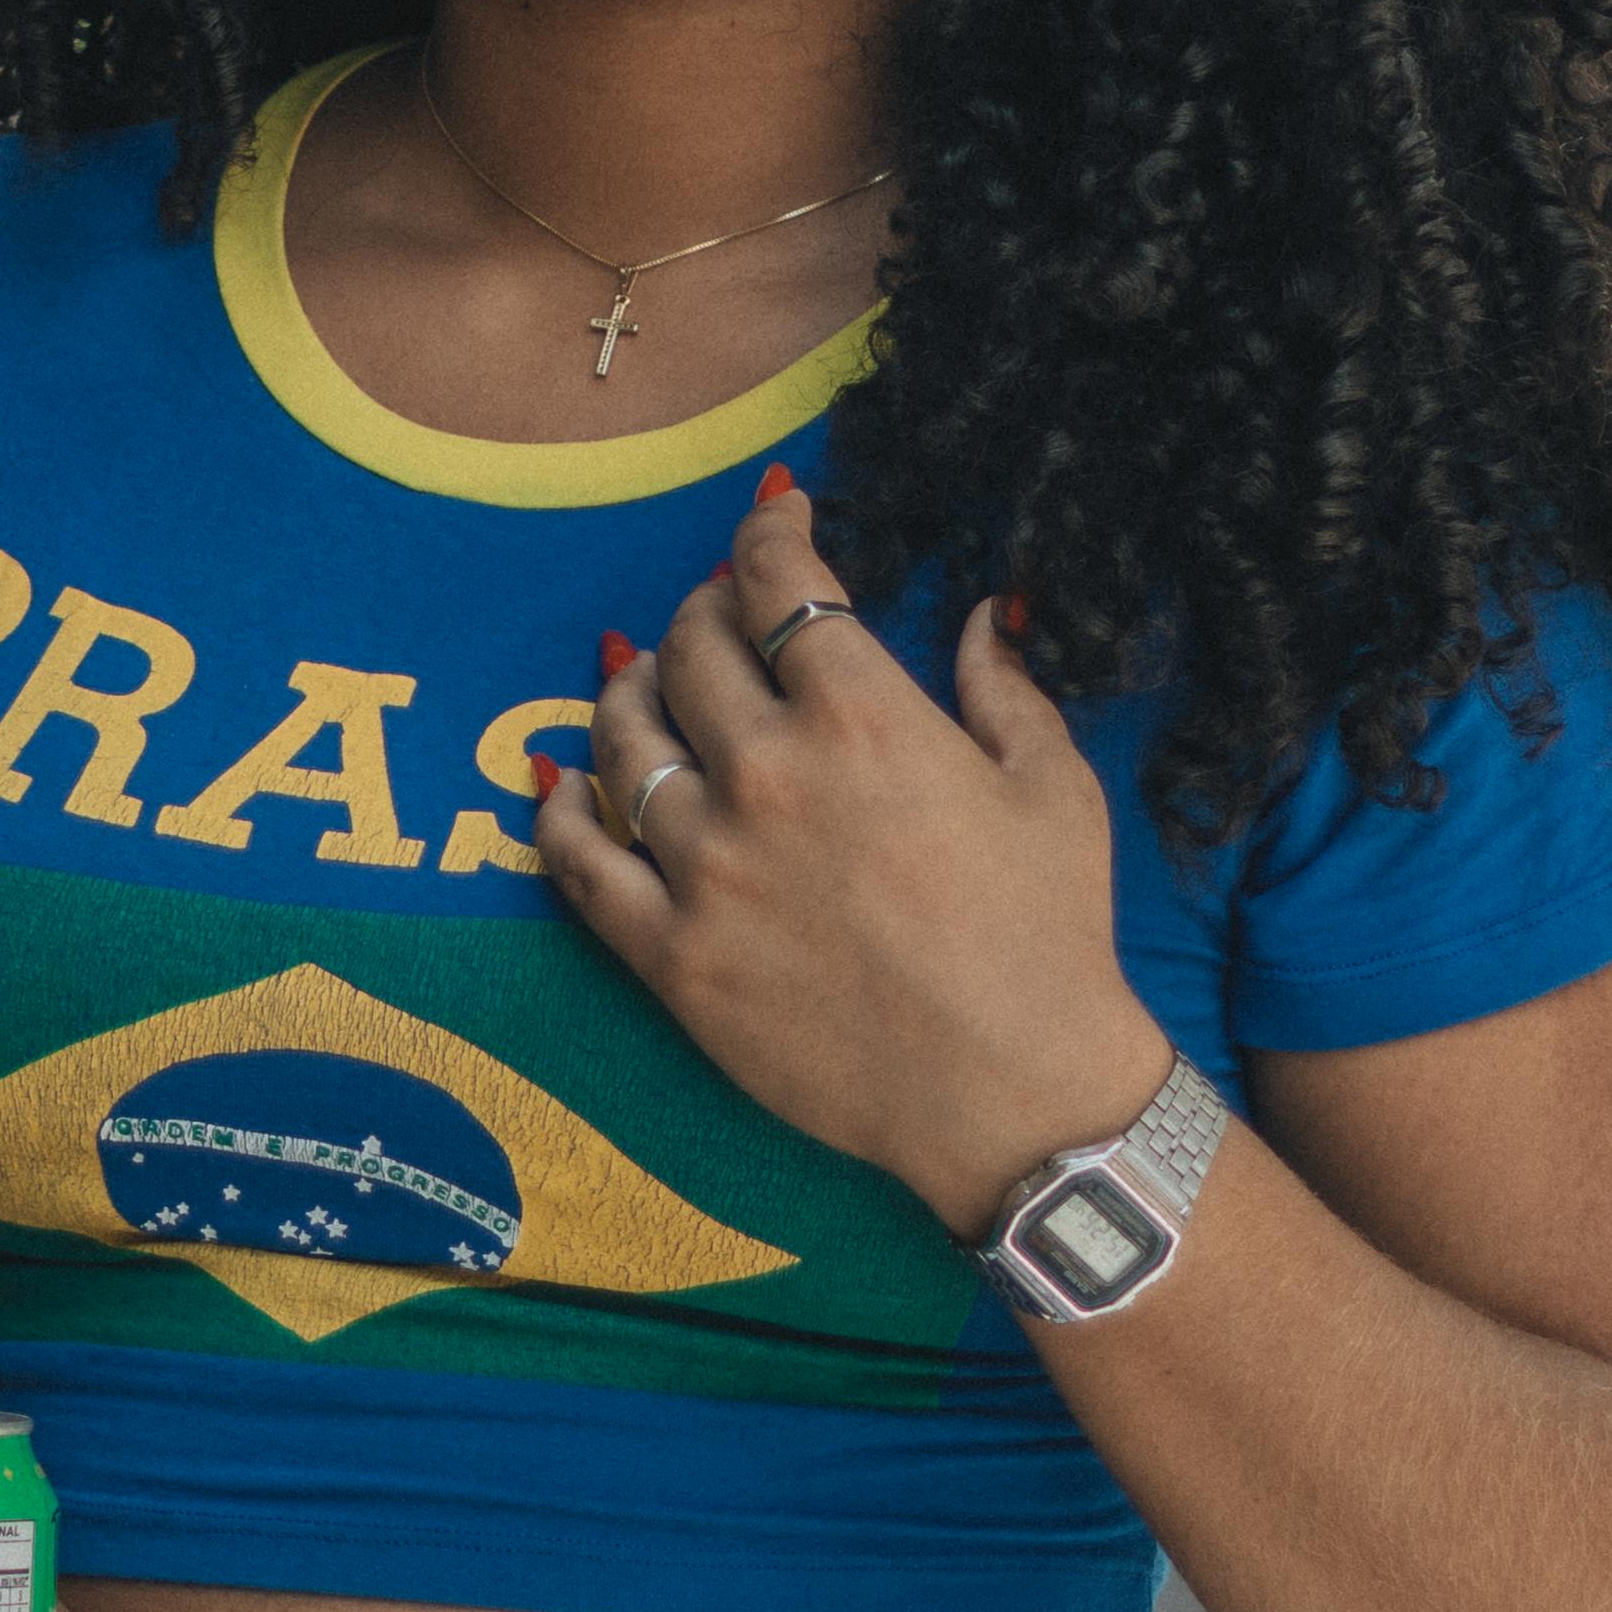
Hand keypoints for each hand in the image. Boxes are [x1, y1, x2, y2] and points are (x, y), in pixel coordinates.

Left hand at [540, 472, 1166, 1242]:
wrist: (1015, 1095)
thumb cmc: (1050, 938)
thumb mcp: (1053, 788)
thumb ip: (1004, 687)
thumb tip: (986, 612)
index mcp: (863, 718)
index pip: (777, 582)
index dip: (768, 529)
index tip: (773, 515)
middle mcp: (767, 777)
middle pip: (690, 648)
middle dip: (703, 609)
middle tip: (720, 613)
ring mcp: (705, 867)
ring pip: (623, 738)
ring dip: (629, 692)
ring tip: (644, 683)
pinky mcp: (670, 955)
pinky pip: (576, 863)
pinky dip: (558, 812)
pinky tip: (563, 785)